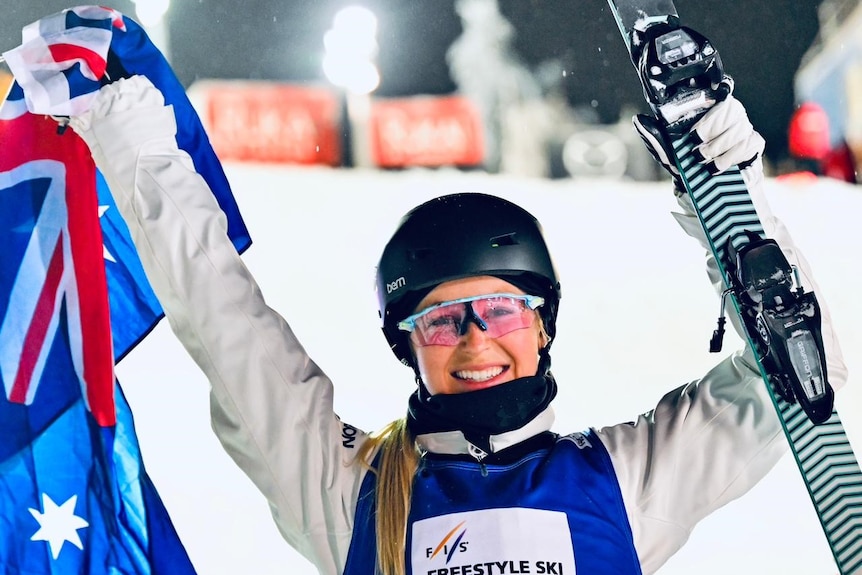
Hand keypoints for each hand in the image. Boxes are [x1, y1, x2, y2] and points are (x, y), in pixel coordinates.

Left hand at [633, 78, 764, 184]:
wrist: (706, 187)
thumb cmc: (687, 163)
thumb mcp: (669, 151)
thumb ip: (655, 136)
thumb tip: (639, 119)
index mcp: (708, 109)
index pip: (719, 90)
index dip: (712, 99)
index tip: (698, 124)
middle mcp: (729, 113)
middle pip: (731, 109)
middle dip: (711, 131)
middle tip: (696, 149)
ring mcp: (744, 127)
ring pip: (738, 129)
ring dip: (718, 147)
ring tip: (705, 160)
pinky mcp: (754, 143)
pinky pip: (747, 145)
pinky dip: (730, 158)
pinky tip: (718, 167)